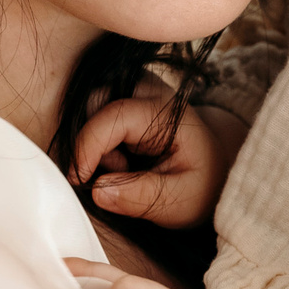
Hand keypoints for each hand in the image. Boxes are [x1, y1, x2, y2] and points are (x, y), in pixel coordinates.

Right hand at [73, 81, 245, 230]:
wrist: (210, 165)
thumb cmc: (198, 183)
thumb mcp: (179, 201)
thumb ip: (140, 197)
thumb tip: (96, 191)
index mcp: (167, 111)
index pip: (114, 116)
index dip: (88, 147)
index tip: (79, 181)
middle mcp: (147, 88)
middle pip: (92, 102)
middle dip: (91, 144)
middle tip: (119, 173)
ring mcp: (132, 87)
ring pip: (86, 107)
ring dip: (92, 144)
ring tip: (123, 167)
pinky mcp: (120, 95)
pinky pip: (88, 113)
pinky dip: (94, 141)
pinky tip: (118, 158)